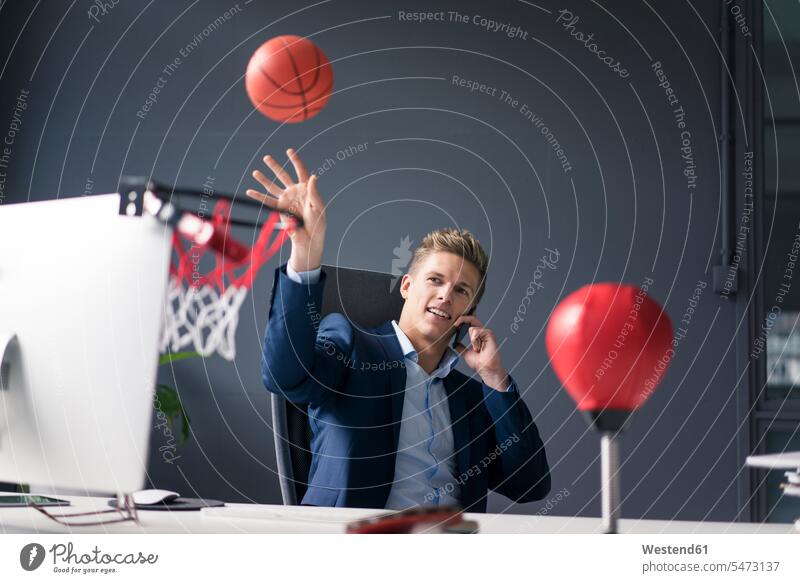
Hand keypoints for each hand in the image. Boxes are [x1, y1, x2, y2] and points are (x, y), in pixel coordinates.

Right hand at [246, 149, 325, 269]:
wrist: (309, 237)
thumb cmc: (317, 222)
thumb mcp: (318, 207)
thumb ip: (314, 192)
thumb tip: (313, 176)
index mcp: (306, 188)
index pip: (300, 171)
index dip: (295, 160)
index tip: (289, 151)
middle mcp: (294, 191)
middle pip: (283, 176)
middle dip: (275, 167)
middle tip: (266, 158)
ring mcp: (286, 199)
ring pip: (273, 187)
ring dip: (264, 179)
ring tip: (255, 172)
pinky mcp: (279, 209)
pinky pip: (267, 202)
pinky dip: (258, 197)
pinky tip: (249, 191)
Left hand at [453, 314, 510, 391]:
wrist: (485, 369)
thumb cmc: (479, 363)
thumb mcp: (465, 353)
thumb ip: (460, 346)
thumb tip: (454, 343)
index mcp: (478, 336)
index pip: (470, 323)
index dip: (462, 320)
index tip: (454, 325)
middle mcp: (482, 332)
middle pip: (472, 319)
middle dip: (463, 319)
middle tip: (456, 324)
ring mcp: (486, 333)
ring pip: (473, 327)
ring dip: (471, 340)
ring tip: (476, 349)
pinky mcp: (489, 334)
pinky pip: (477, 331)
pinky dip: (475, 340)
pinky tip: (478, 348)